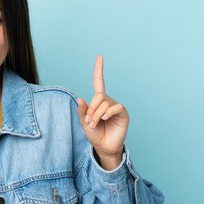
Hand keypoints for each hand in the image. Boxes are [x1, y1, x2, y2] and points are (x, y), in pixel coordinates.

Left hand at [77, 55, 128, 169]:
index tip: (100, 56)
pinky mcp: (123, 113)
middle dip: (91, 108)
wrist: (104, 147)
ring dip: (96, 114)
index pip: (99, 82)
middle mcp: (108, 101)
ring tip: (94, 124)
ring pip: (104, 103)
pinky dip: (107, 113)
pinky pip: (115, 107)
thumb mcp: (84, 123)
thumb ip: (82, 111)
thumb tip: (80, 98)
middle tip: (89, 120)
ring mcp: (116, 107)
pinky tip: (104, 119)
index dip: (99, 70)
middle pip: (99, 96)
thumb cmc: (95, 134)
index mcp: (98, 101)